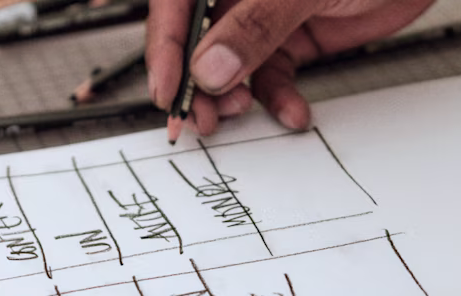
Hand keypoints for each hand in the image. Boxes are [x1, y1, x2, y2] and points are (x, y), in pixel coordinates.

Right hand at [146, 0, 434, 134]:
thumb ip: (256, 23)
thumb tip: (210, 68)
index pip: (176, 4)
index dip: (166, 48)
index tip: (169, 91)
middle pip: (199, 39)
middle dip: (196, 83)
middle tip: (199, 120)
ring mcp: (264, 14)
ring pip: (232, 65)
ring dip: (234, 96)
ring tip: (239, 114)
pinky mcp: (294, 37)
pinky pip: (273, 76)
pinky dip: (278, 99)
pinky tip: (292, 113)